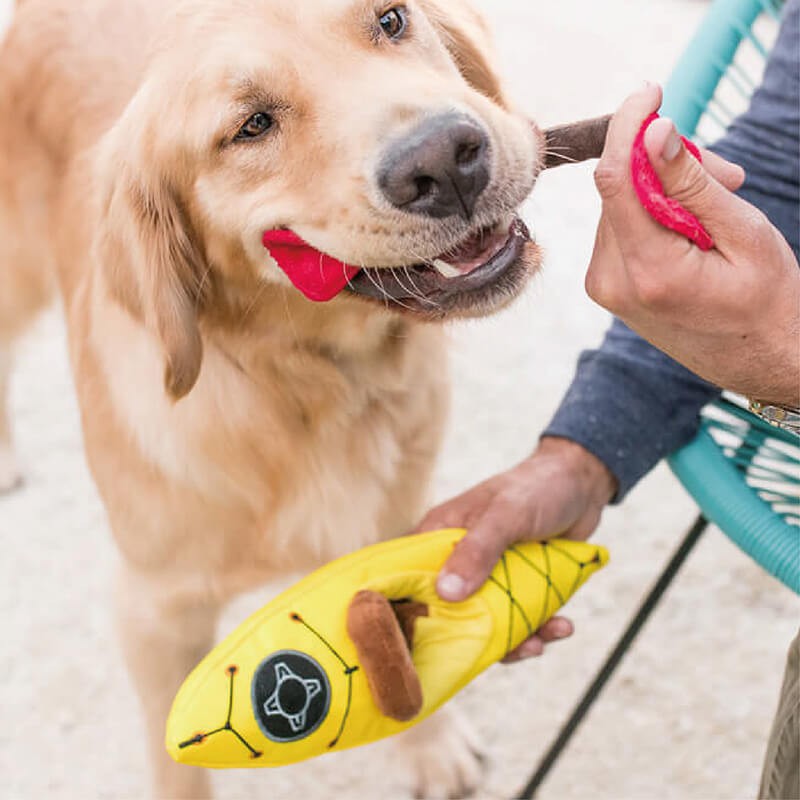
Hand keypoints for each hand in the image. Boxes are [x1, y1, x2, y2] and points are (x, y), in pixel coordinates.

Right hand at [415, 437, 616, 660]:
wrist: (582, 483)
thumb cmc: (535, 488)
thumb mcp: (505, 516)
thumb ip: (477, 551)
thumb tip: (446, 592)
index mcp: (441, 535)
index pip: (410, 574)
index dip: (407, 607)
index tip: (412, 644)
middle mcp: (459, 559)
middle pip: (449, 610)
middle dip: (472, 637)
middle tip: (497, 650)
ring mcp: (489, 577)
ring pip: (488, 622)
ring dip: (515, 640)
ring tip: (538, 642)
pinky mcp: (517, 588)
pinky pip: (520, 620)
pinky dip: (540, 629)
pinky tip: (561, 626)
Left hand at [586, 83, 799, 406]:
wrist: (759, 360)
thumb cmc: (766, 300)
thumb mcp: (742, 234)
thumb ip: (691, 184)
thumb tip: (652, 131)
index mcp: (648, 271)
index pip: (616, 179)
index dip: (628, 127)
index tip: (651, 92)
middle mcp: (612, 281)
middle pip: (620, 189)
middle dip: (665, 164)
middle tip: (727, 174)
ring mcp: (605, 288)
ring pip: (620, 206)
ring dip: (663, 190)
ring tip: (717, 209)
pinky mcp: (606, 286)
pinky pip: (621, 228)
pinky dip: (652, 213)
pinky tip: (691, 229)